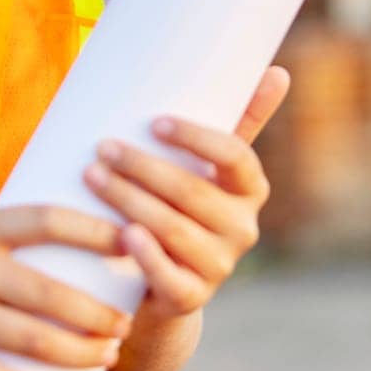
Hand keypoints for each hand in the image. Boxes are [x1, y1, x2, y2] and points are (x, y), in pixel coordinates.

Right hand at [0, 205, 134, 370]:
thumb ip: (6, 241)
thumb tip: (79, 249)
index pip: (47, 221)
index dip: (96, 230)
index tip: (133, 241)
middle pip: (50, 292)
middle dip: (96, 313)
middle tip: (123, 323)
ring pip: (34, 340)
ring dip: (80, 351)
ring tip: (106, 353)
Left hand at [82, 64, 291, 319]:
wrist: (164, 282)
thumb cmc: (183, 204)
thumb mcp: (210, 166)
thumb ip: (240, 119)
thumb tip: (279, 71)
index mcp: (250, 188)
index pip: (235, 155)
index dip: (196, 138)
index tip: (154, 122)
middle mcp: (243, 228)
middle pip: (192, 192)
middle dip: (143, 167)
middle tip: (102, 147)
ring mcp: (219, 266)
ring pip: (173, 229)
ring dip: (129, 200)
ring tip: (92, 176)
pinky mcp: (190, 299)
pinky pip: (168, 277)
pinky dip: (146, 255)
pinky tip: (122, 233)